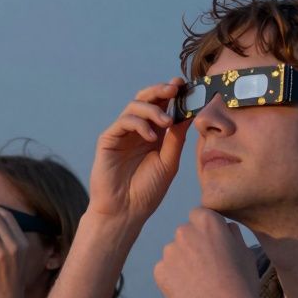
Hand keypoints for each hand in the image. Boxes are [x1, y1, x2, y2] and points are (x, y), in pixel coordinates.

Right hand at [89, 80, 190, 221]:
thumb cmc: (147, 191)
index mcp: (153, 134)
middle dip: (160, 90)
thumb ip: (176, 138)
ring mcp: (121, 134)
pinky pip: (123, 122)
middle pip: (145, 99)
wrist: (125, 212)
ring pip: (134, 106)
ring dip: (153, 109)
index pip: (162, 106)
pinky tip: (152, 137)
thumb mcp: (169, 162)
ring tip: (166, 122)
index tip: (186, 85)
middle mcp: (136, 130)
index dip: (172, 93)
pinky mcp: (108, 140)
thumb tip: (189, 113)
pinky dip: (139, 124)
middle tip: (175, 88)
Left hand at [153, 208, 263, 297]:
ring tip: (198, 283)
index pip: (199, 215)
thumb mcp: (245, 251)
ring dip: (182, 262)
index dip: (206, 230)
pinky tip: (188, 291)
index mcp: (207, 221)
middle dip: (193, 245)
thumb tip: (225, 227)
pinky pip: (165, 270)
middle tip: (206, 267)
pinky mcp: (158, 271)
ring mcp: (168, 252)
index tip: (213, 245)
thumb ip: (231, 234)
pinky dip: (173, 278)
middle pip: (185, 233)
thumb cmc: (242, 282)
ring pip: (174, 252)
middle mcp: (183, 231)